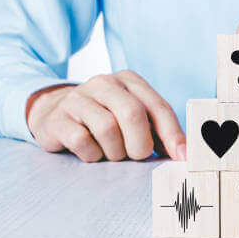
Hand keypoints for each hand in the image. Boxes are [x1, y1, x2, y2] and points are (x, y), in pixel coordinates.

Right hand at [26, 71, 185, 161]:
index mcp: (129, 81)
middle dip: (140, 144)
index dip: (172, 133)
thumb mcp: (132, 116)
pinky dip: (92, 155)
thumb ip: (158, 131)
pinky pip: (82, 141)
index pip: (158, 106)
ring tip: (111, 152)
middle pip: (132, 114)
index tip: (182, 157)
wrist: (54, 112)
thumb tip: (184, 152)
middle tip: (137, 156)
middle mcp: (104, 84)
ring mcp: (78, 98)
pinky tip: (92, 152)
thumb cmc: (104, 117)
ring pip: (107, 129)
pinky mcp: (58, 118)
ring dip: (115, 152)